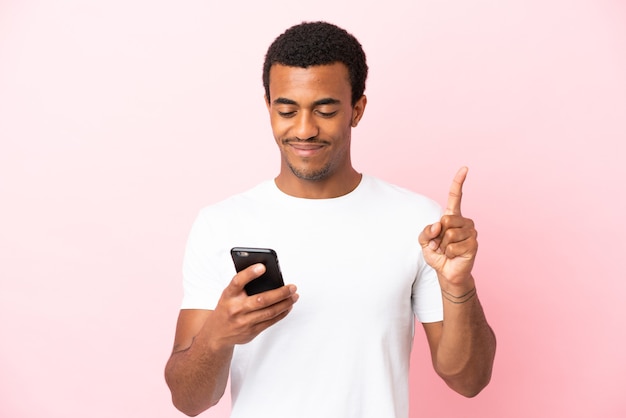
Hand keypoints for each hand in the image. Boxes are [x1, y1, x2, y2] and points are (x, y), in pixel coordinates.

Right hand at [210, 264, 297, 348]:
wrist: (216, 334)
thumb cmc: (226, 308)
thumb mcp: (228, 294)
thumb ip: (243, 285)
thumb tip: (268, 275)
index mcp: (228, 295)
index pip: (238, 281)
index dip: (250, 273)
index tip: (262, 266)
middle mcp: (236, 308)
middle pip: (261, 299)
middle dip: (280, 293)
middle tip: (292, 287)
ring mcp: (244, 322)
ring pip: (270, 312)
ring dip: (285, 303)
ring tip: (294, 296)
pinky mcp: (252, 331)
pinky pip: (271, 322)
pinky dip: (282, 313)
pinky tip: (288, 306)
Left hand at [419, 167, 477, 289]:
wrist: (447, 273)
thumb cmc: (437, 255)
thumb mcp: (424, 242)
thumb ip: (426, 231)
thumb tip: (438, 225)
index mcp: (452, 217)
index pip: (456, 197)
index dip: (459, 182)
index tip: (465, 168)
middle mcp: (464, 222)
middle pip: (446, 220)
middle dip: (438, 235)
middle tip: (441, 244)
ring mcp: (471, 232)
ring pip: (450, 234)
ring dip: (444, 246)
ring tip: (448, 250)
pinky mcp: (474, 244)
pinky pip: (454, 246)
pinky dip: (449, 253)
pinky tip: (454, 256)